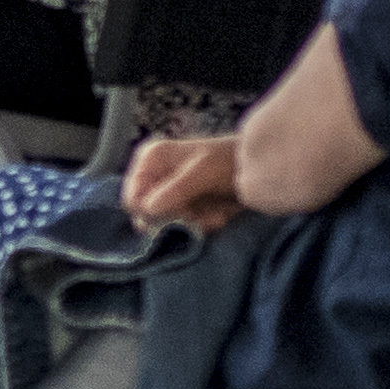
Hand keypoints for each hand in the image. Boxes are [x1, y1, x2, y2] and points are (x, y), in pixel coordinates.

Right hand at [119, 131, 243, 231]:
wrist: (256, 168)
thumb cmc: (227, 161)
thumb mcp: (200, 173)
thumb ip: (173, 191)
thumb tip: (147, 212)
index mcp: (150, 160)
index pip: (133, 200)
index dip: (152, 213)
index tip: (180, 213)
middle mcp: (154, 177)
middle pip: (149, 216)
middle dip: (178, 220)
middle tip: (202, 216)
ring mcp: (169, 194)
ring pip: (168, 225)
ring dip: (195, 224)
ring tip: (216, 214)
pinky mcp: (185, 208)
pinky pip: (185, 228)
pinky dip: (203, 225)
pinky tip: (219, 215)